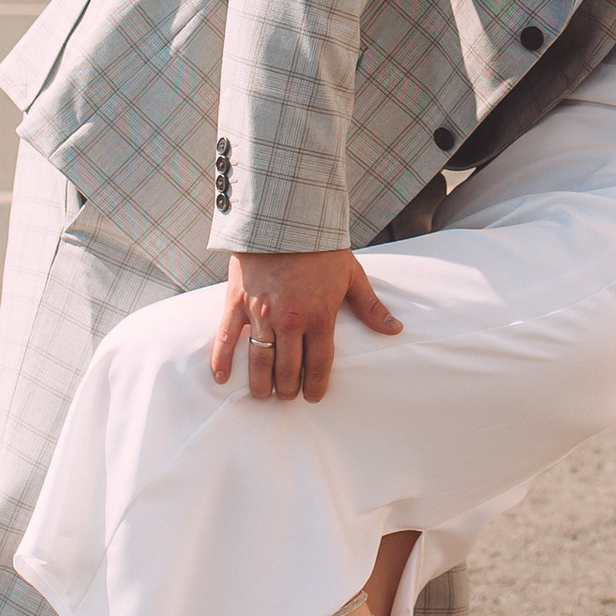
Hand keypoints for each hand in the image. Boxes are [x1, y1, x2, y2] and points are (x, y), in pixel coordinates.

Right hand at [210, 248, 402, 401]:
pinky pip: (227, 338)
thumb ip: (370, 307)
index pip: (318, 365)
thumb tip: (395, 329)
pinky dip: (222, 360)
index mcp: (319, 317)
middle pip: (287, 369)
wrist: (284, 218)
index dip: (315, 386)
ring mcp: (261, 313)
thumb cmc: (321, 248)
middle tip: (288, 396)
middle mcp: (290, 320)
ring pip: (259, 361)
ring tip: (263, 394)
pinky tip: (221, 378)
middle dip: (288, 389)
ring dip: (261, 384)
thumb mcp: (352, 275)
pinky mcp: (237, 302)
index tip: (313, 397)